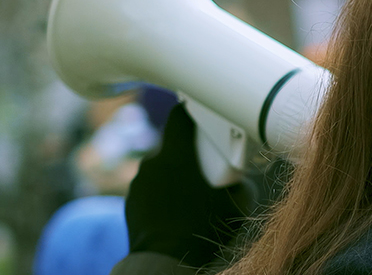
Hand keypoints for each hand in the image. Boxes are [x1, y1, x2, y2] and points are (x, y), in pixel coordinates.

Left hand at [125, 103, 251, 267]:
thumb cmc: (202, 231)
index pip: (180, 116)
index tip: (201, 115)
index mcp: (177, 155)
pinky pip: (150, 186)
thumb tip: (239, 175)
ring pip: (160, 166)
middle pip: (172, 144)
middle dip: (188, 152)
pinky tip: (174, 208)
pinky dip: (161, 191)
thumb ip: (238, 181)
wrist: (167, 261)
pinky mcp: (131, 199)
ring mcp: (139, 181)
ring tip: (190, 194)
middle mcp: (153, 162)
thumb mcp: (236, 205)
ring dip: (173, 173)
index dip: (192, 111)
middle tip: (205, 167)